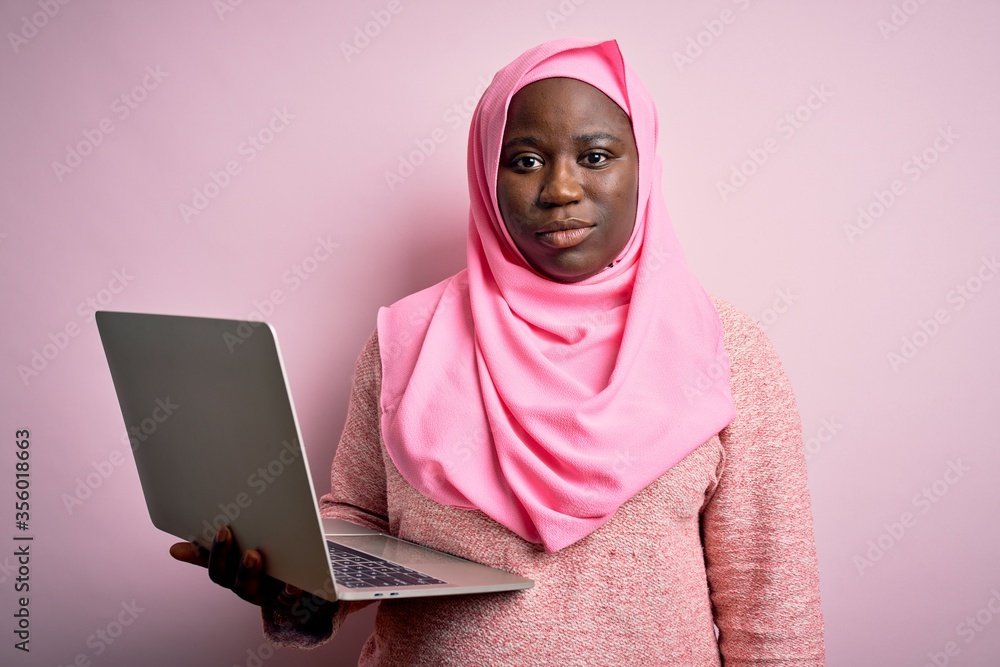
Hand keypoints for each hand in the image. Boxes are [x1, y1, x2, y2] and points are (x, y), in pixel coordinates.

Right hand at [170, 525, 336, 632]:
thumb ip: (213, 553)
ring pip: (252, 590)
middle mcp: (247, 588)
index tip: (216, 528)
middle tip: (225, 531)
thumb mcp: (242, 556)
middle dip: (224, 556)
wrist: (306, 592)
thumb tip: (174, 550)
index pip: (216, 568)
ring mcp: (267, 596)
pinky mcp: (291, 602)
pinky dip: (288, 593)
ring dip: (248, 571)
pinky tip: (292, 583)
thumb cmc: (268, 567)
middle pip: (229, 579)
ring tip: (252, 554)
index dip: (210, 551)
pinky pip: (288, 602)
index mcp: (234, 577)